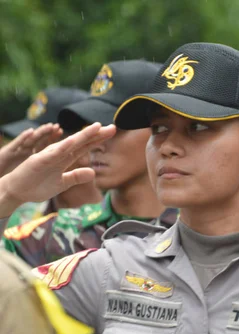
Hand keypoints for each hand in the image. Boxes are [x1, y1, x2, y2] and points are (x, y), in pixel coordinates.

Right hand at [0, 123, 115, 216]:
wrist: (16, 192)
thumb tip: (93, 173)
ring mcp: (49, 156)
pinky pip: (52, 153)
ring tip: (97, 127)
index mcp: (65, 158)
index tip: (112, 132)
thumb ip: (76, 176)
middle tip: (113, 127)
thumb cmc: (37, 186)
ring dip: (83, 135)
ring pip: (69, 144)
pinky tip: (73, 141)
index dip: (98, 139)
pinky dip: (63, 147)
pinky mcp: (39, 161)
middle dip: (96, 134)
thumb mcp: (62, 183)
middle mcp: (59, 153)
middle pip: (81, 141)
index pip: (85, 146)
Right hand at [0, 123, 62, 176]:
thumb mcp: (32, 173)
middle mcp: (25, 151)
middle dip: (47, 132)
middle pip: (38, 140)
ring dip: (39, 132)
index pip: (44, 144)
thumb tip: (60, 167)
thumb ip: (44, 168)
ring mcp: (17, 151)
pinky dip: (23, 137)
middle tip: (57, 126)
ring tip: (48, 127)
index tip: (61, 131)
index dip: (52, 137)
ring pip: (29, 140)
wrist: (0, 183)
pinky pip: (16, 144)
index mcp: (32, 156)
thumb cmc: (15, 180)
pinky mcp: (7, 152)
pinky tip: (30, 131)